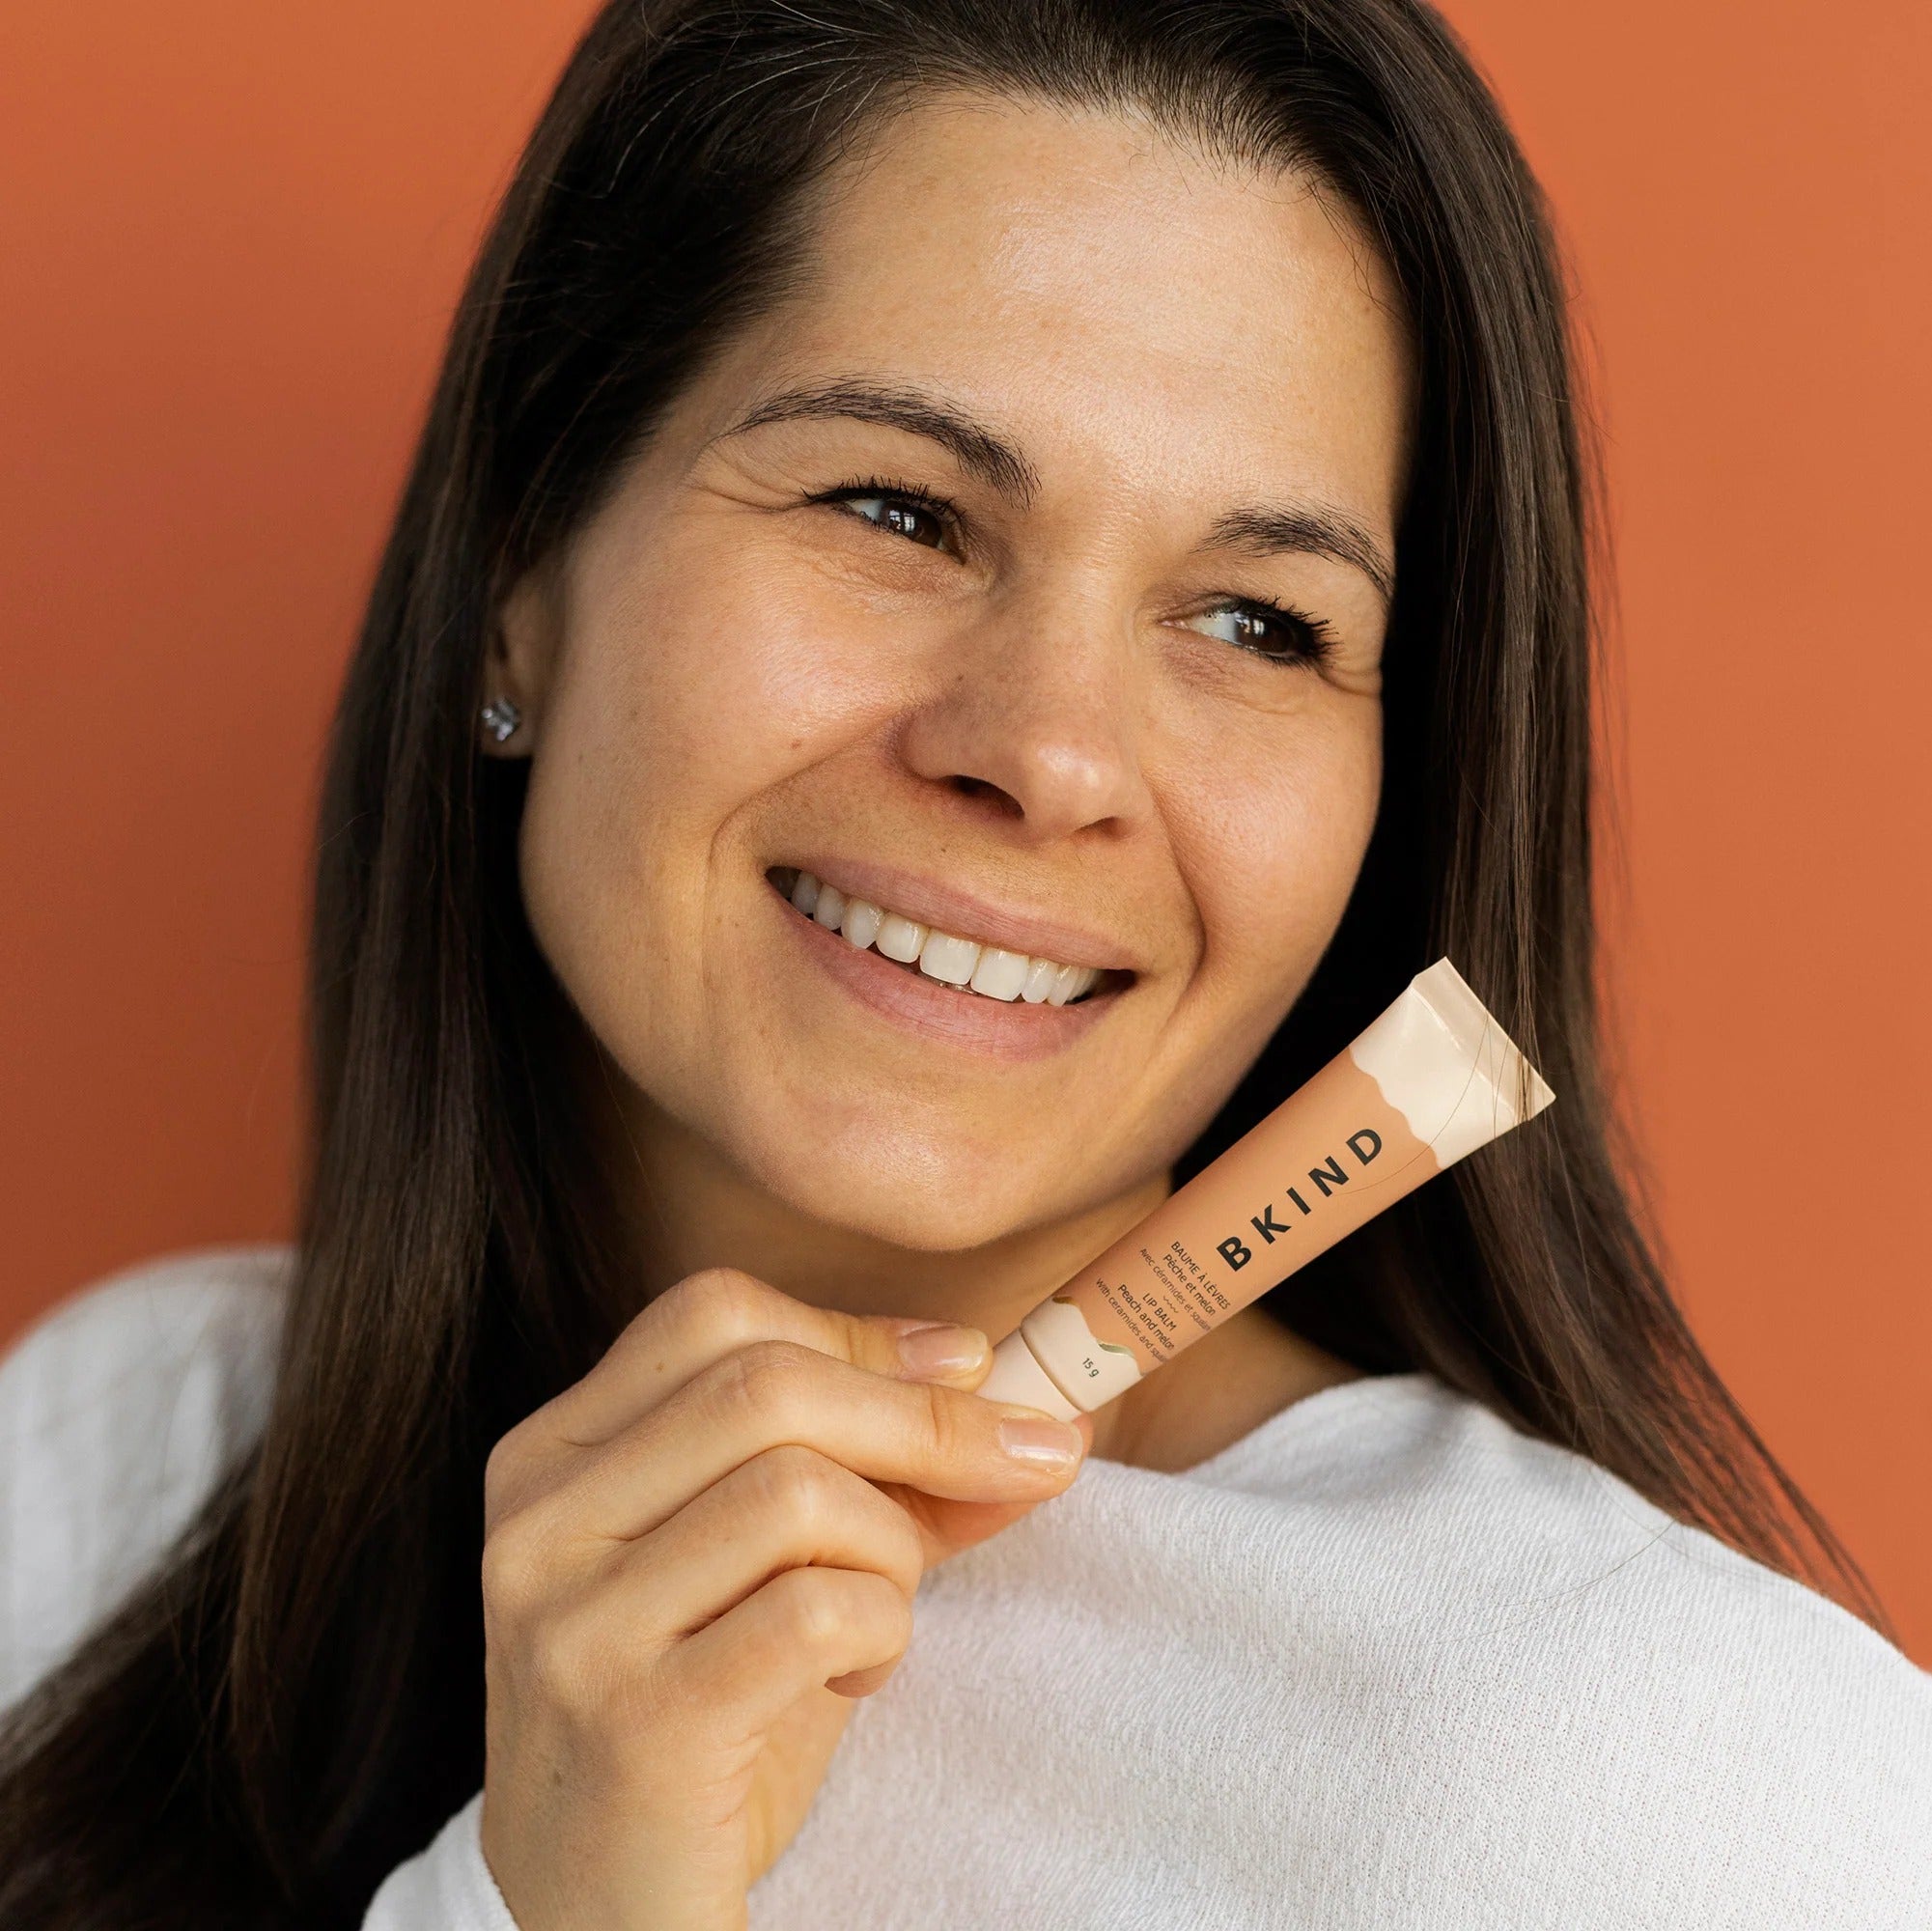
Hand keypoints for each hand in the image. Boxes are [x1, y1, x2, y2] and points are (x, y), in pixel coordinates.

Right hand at [476, 1266, 1090, 1929]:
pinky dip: (882, 1629)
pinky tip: (859, 1676)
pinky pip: (816, 1611)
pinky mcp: (633, 1723)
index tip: (968, 1366)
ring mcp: (574, 1623)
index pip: (714, 1316)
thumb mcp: (780, 1566)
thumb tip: (1031, 1416)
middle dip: (927, 1419)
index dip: (858, 1333)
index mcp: (557, 1452)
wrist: (609, 1914)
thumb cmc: (706, 1712)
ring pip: (799, 1493)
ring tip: (882, 1617)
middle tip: (1025, 1461)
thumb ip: (885, 1478)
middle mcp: (542, 1522)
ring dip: (895, 1550)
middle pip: (766, 1388)